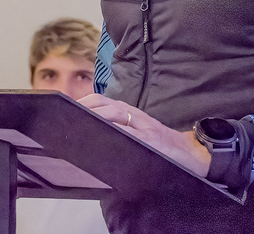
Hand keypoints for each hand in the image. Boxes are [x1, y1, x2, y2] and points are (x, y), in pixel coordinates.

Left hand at [77, 93, 210, 176]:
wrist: (189, 152)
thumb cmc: (160, 144)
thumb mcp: (137, 132)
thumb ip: (118, 129)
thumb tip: (91, 135)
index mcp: (128, 112)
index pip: (100, 101)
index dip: (82, 102)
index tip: (64, 108)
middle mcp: (133, 114)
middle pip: (103, 104)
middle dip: (83, 107)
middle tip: (65, 117)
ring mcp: (142, 125)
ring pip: (114, 113)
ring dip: (96, 115)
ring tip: (78, 122)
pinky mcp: (150, 138)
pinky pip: (129, 132)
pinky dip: (115, 130)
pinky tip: (103, 136)